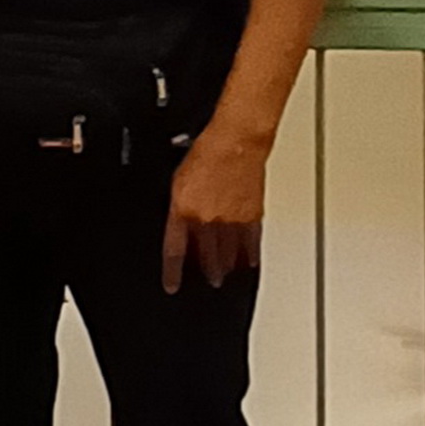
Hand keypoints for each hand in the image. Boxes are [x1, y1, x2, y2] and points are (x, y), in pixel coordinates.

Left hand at [162, 126, 267, 292]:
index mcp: (183, 209)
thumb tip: (178, 220)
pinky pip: (250, 243)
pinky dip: (249, 256)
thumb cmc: (207, 150)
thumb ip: (177, 205)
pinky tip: (248, 263)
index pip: (175, 250)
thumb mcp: (178, 178)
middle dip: (205, 272)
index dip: (172, 272)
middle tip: (207, 281)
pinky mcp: (252, 215)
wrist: (236, 140)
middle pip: (205, 257)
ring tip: (223, 277)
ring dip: (225, 268)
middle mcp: (207, 219)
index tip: (173, 286)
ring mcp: (231, 220)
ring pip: (227, 254)